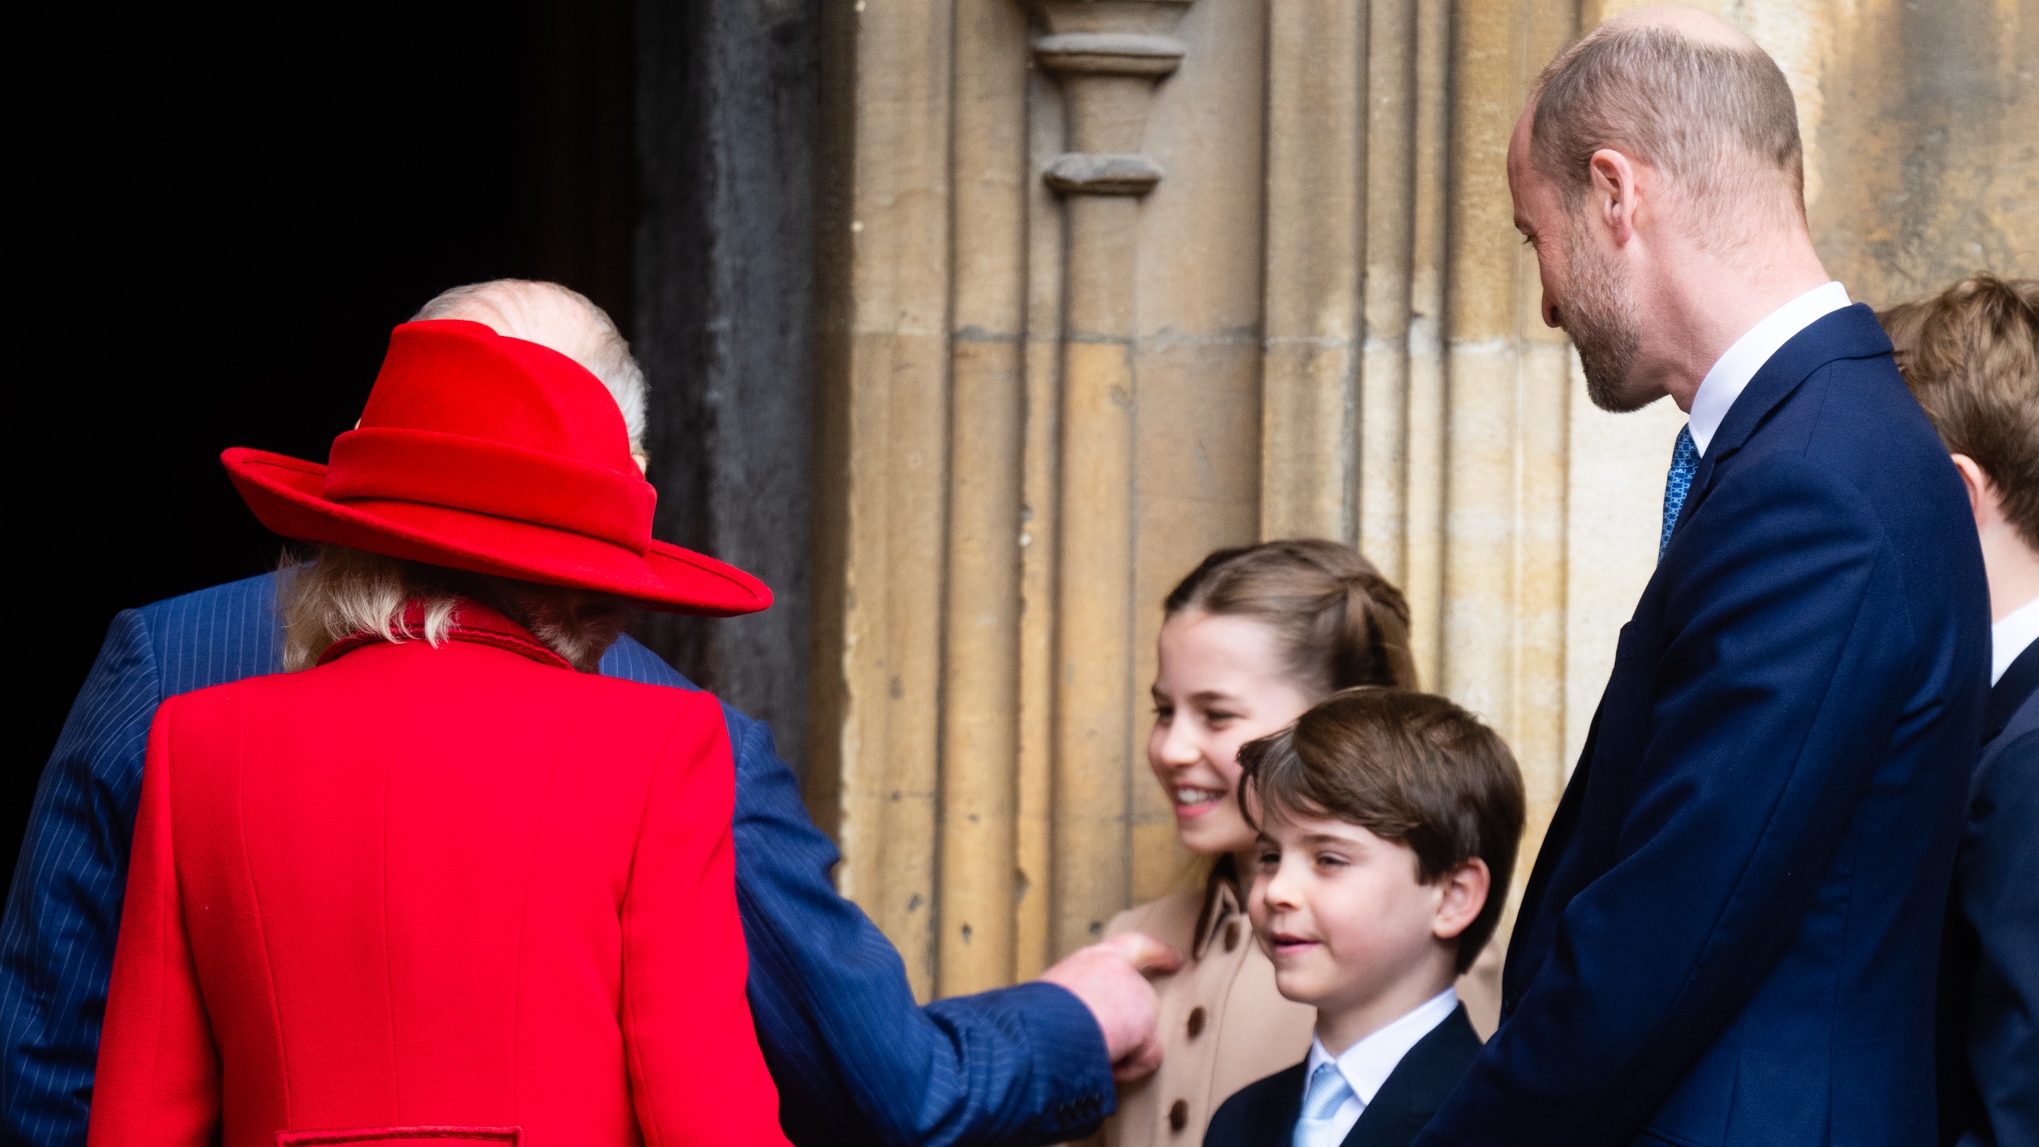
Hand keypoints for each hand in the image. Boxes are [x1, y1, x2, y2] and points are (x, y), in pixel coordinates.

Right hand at [1039, 932, 1181, 1081]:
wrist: (1044, 1026)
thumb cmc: (1037, 1017)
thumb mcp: (1054, 999)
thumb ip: (1078, 1000)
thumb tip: (1080, 1025)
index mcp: (1092, 960)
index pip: (1132, 946)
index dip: (1156, 952)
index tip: (1175, 958)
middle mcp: (1118, 969)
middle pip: (1141, 999)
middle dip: (1130, 1026)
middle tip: (1111, 1045)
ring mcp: (1135, 992)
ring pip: (1143, 1028)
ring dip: (1122, 1047)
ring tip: (1092, 1053)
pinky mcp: (1146, 1018)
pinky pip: (1148, 1052)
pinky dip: (1131, 1065)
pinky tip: (1110, 1065)